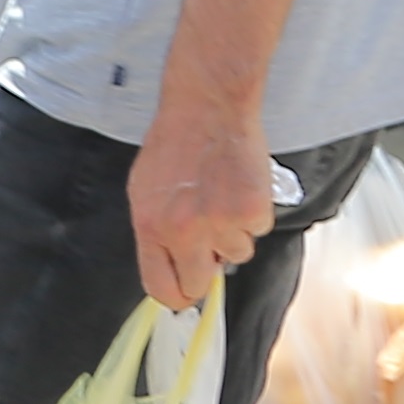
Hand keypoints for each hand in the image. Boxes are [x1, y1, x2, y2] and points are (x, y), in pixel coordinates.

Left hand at [127, 93, 279, 309]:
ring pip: (236, 253)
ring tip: (221, 195)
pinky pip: (258, 230)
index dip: (176, 294)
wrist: (206, 109)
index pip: (160, 288)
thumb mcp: (145, 192)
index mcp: (150, 227)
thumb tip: (171, 268)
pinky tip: (239, 185)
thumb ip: (156, 232)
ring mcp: (220, 222)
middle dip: (206, 270)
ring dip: (232, 233)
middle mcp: (183, 231)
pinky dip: (253, 214)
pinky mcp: (253, 211)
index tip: (185, 291)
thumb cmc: (173, 146)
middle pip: (199, 284)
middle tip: (209, 241)